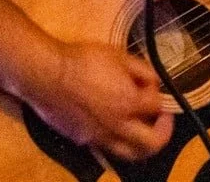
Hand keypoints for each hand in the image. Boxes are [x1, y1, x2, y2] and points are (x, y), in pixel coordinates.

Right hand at [27, 40, 173, 161]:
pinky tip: (112, 124)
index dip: (157, 92)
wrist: (46, 75)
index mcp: (129, 103)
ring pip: (130, 154)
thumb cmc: (81, 61)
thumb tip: (153, 81)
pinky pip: (106, 147)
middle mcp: (118, 126)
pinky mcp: (83, 140)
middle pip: (152, 143)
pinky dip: (116, 139)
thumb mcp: (117, 55)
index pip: (157, 105)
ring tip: (142, 130)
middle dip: (164, 131)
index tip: (150, 84)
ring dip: (142, 144)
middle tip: (161, 119)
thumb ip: (141, 70)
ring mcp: (99, 137)